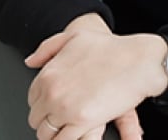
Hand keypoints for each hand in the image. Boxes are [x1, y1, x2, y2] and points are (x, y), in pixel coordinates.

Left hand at [25, 14, 167, 138]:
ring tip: (68, 128)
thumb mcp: (75, 37)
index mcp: (48, 74)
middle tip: (62, 117)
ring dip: (55, 134)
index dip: (44, 103)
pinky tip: (76, 135)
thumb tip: (31, 61)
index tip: (54, 104)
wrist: (137, 59)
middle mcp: (52, 93)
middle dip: (48, 120)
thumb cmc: (110, 47)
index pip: (32, 100)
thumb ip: (48, 48)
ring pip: (46, 135)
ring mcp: (65, 109)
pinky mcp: (82, 122)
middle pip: (37, 120)